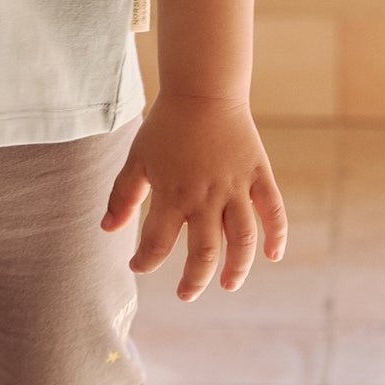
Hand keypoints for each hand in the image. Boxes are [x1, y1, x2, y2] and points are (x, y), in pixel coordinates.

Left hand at [102, 93, 287, 298]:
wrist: (204, 90)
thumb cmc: (166, 125)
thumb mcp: (137, 158)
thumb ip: (122, 196)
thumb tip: (107, 229)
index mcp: (173, 194)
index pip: (157, 244)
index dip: (145, 262)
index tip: (138, 266)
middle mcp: (206, 197)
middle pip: (204, 253)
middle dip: (193, 280)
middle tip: (185, 294)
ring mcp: (236, 187)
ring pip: (242, 240)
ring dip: (237, 267)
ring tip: (228, 284)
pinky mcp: (258, 175)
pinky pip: (273, 211)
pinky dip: (277, 235)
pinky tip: (273, 256)